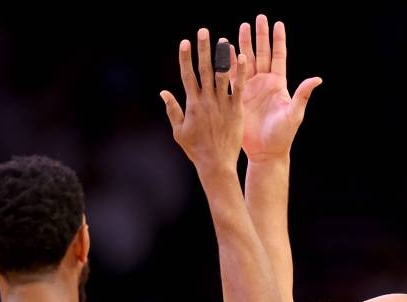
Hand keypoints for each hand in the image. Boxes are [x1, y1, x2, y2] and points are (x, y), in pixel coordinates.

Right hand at [160, 28, 247, 173]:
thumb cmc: (197, 149)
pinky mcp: (236, 110)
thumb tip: (163, 92)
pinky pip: (239, 88)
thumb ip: (172, 110)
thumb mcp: (179, 131)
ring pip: (221, 75)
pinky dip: (240, 73)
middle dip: (203, 50)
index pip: (187, 76)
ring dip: (222, 56)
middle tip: (203, 31)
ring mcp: (222, 105)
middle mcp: (206, 101)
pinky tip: (243, 58)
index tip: (185, 42)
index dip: (185, 58)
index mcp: (192, 104)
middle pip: (204, 70)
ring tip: (222, 39)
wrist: (216, 164)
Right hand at [235, 14, 321, 161]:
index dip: (278, 40)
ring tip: (240, 27)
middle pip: (262, 53)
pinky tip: (224, 50)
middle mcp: (265, 83)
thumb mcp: (294, 114)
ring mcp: (251, 88)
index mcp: (279, 84)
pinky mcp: (238, 96)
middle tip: (257, 18)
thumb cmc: (283, 135)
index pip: (279, 57)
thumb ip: (302, 94)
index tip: (277, 23)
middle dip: (259, 36)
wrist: (265, 152)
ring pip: (247, 61)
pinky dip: (229, 63)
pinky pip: (232, 76)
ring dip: (243, 45)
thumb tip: (317, 79)